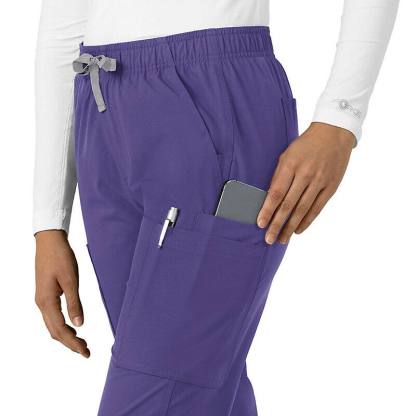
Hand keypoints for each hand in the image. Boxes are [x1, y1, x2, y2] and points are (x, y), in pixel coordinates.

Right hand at [35, 230, 89, 357]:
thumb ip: (75, 303)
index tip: (86, 352)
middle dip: (70, 344)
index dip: (73, 343)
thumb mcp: (71, 280)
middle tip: (86, 352)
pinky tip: (72, 327)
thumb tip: (79, 324)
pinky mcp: (46, 294)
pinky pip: (52, 317)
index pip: (60, 330)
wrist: (50, 241)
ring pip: (52, 325)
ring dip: (66, 336)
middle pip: (55, 331)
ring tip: (82, 343)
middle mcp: (42, 303)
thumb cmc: (61, 257)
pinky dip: (62, 326)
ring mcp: (42, 299)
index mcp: (47, 301)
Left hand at [257, 122, 354, 243]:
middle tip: (269, 239)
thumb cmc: (305, 145)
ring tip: (282, 239)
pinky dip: (307, 221)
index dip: (267, 210)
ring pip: (303, 210)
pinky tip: (298, 230)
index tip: (260, 224)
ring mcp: (320, 182)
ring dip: (291, 227)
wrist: (334, 134)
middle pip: (288, 205)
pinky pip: (317, 208)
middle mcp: (305, 174)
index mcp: (290, 165)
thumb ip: (279, 175)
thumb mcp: (287, 154)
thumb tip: (269, 198)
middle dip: (277, 224)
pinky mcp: (331, 187)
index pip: (276, 193)